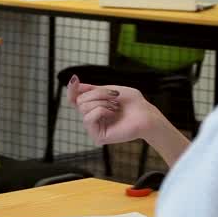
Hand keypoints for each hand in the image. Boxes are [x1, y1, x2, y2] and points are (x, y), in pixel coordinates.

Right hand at [67, 75, 191, 165]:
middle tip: (114, 95)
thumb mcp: (110, 89)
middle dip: (97, 93)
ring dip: (101, 101)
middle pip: (79, 100)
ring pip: (83, 108)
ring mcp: (94, 128)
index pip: (74, 99)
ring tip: (115, 106)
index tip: (75, 79)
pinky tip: (112, 113)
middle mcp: (92, 118)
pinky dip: (101, 111)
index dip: (71, 90)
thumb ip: (92, 89)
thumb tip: (73, 83)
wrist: (146, 115)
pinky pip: (88, 118)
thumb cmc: (132, 103)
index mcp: (94, 107)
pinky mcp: (97, 136)